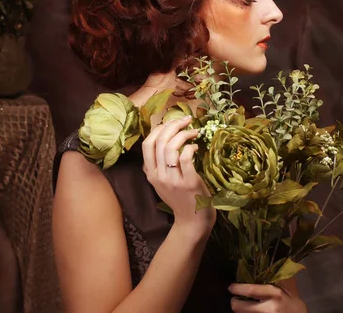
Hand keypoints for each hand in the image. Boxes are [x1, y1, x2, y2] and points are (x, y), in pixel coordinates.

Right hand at [142, 115, 215, 236]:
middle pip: (160, 142)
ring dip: (184, 134)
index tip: (171, 123)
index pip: (147, 144)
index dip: (158, 129)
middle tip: (186, 120)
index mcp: (150, 173)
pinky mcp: (188, 182)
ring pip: (171, 147)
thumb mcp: (161, 183)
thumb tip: (161, 141)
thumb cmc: (180, 199)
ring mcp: (173, 180)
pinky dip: (190, 148)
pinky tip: (195, 147)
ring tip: (194, 132)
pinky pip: (185, 158)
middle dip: (173, 126)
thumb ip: (157, 166)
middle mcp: (158, 176)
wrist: (192, 221)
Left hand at [229, 283, 306, 312]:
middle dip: (234, 304)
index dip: (238, 288)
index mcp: (275, 294)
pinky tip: (248, 312)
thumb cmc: (294, 305)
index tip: (230, 287)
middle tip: (234, 300)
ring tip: (242, 306)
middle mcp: (269, 308)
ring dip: (240, 311)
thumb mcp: (289, 290)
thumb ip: (279, 278)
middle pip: (242, 308)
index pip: (251, 290)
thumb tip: (269, 262)